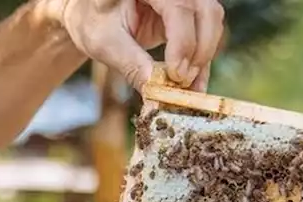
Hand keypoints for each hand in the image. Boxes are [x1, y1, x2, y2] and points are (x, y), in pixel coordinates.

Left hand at [42, 0, 225, 90]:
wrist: (90, 14)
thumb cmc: (92, 22)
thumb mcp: (105, 43)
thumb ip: (131, 64)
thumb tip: (156, 92)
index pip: (178, 7)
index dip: (183, 42)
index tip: (176, 74)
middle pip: (205, 11)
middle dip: (199, 50)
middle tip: (182, 82)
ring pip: (212, 20)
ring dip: (204, 55)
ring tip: (186, 87)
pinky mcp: (187, 12)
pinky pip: (205, 32)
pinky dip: (202, 59)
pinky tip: (195, 86)